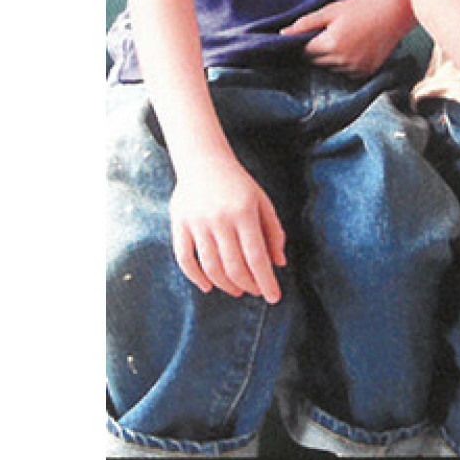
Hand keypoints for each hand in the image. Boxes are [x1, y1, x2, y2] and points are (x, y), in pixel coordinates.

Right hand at [169, 152, 286, 301]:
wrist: (203, 161)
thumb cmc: (238, 184)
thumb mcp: (262, 201)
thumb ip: (273, 231)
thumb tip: (279, 263)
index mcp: (244, 212)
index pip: (257, 256)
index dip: (266, 280)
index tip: (274, 297)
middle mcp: (220, 220)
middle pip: (234, 266)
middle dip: (248, 285)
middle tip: (256, 291)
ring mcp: (197, 224)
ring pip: (211, 267)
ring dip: (226, 285)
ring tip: (238, 290)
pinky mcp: (179, 225)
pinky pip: (185, 259)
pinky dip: (196, 277)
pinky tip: (208, 286)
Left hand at [281, 0, 412, 77]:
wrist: (394, 14)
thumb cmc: (362, 8)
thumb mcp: (331, 10)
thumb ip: (306, 23)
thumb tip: (283, 34)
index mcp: (331, 44)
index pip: (306, 52)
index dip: (308, 42)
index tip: (316, 33)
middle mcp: (342, 60)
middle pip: (318, 61)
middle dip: (319, 50)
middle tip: (333, 33)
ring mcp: (356, 69)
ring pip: (332, 68)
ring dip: (333, 58)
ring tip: (347, 39)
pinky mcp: (366, 72)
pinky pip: (348, 72)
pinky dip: (347, 63)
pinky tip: (356, 48)